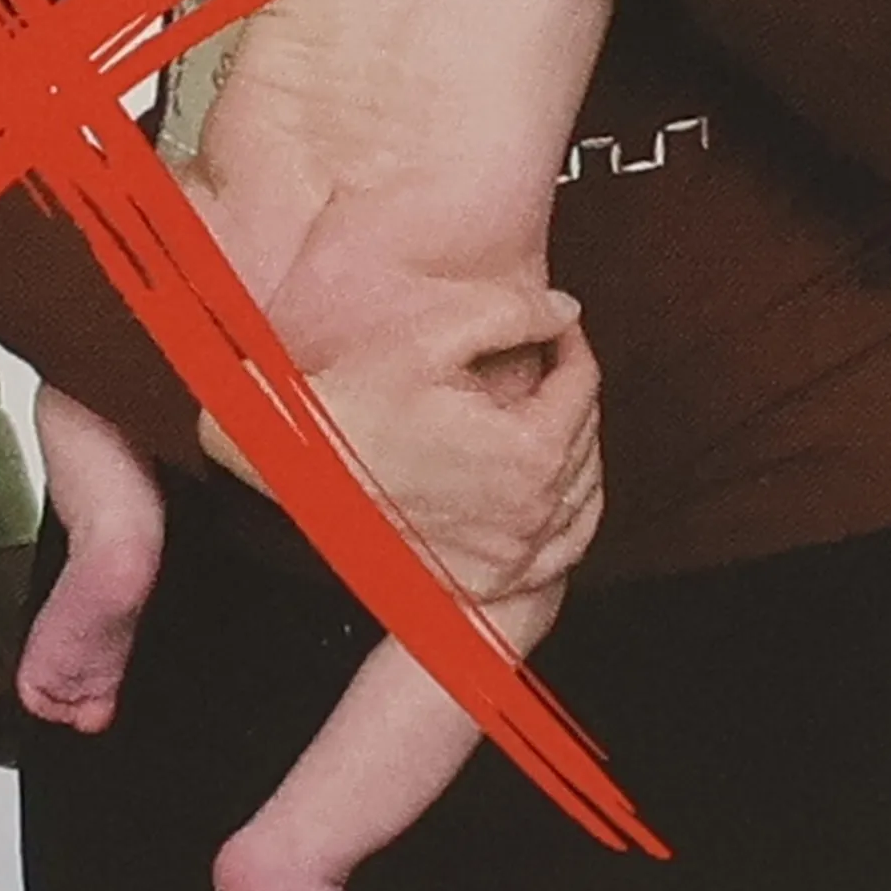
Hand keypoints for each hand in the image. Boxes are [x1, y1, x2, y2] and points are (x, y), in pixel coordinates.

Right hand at [199, 283, 602, 602]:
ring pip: (583, 497)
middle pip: (585, 438)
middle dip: (570, 392)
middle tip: (544, 361)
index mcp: (531, 452)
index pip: (582, 385)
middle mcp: (532, 512)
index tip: (551, 328)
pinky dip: (565, 518)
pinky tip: (550, 490)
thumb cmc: (359, 401)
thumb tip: (568, 312)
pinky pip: (560, 552)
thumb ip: (514, 312)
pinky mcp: (490, 578)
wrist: (305, 462)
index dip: (569, 344)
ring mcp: (513, 555)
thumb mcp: (433, 337)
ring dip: (576, 451)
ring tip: (546, 414)